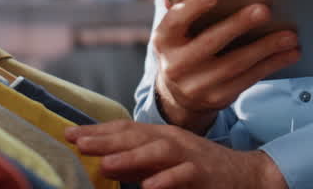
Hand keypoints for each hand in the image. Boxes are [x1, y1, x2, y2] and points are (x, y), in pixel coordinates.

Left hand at [68, 120, 287, 188]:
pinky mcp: (203, 173)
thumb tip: (104, 163)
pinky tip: (149, 186)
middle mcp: (173, 140)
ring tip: (106, 163)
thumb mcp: (164, 163)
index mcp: (160, 136)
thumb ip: (136, 163)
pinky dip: (167, 180)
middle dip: (105, 139)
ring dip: (131, 156)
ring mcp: (189, 155)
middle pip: (135, 135)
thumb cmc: (198, 169)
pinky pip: (183, 175)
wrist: (243, 175)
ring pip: (157, 152)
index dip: (97, 131)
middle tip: (76, 141)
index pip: (124, 129)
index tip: (68, 134)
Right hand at [154, 0, 299, 132]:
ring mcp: (198, 85)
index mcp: (164, 39)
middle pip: (211, 42)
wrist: (178, 94)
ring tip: (290, 34)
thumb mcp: (176, 28)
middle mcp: (177, 64)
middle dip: (239, 25)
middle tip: (264, 10)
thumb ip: (181, 4)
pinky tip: (290, 52)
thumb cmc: (184, 45)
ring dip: (267, 47)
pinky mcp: (219, 97)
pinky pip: (249, 78)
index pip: (176, 20)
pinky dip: (273, 64)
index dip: (193, 6)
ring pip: (236, 63)